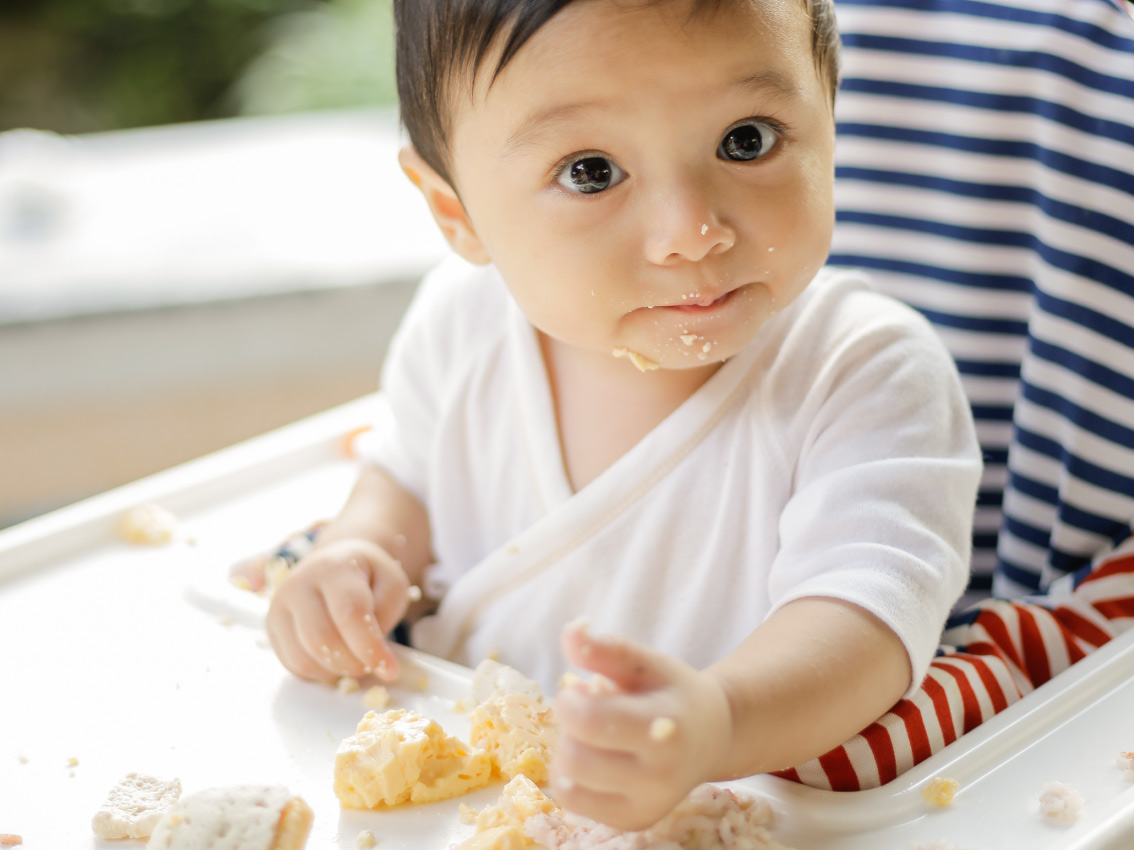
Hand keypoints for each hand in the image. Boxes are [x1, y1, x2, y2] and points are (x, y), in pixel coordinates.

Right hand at [266, 539, 408, 682]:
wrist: (334, 562)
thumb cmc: (367, 577)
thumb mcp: (391, 584)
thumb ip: (388, 616)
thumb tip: (382, 663)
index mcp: (334, 569)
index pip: (349, 614)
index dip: (369, 647)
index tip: (389, 668)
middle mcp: (299, 584)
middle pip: (321, 640)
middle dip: (352, 664)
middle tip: (371, 665)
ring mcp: (279, 606)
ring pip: (303, 658)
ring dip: (335, 672)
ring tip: (354, 662)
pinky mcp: (272, 626)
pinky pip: (292, 664)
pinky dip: (317, 673)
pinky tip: (335, 662)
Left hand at [549, 621, 732, 830]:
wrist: (713, 737)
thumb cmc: (673, 692)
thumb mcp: (646, 663)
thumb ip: (606, 648)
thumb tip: (570, 630)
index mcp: (665, 729)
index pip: (589, 721)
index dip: (569, 701)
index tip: (581, 688)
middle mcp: (660, 777)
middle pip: (573, 757)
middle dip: (569, 727)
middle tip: (589, 711)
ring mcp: (647, 806)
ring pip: (568, 783)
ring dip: (567, 752)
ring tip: (594, 735)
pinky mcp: (633, 822)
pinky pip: (574, 802)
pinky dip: (572, 777)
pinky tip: (595, 758)